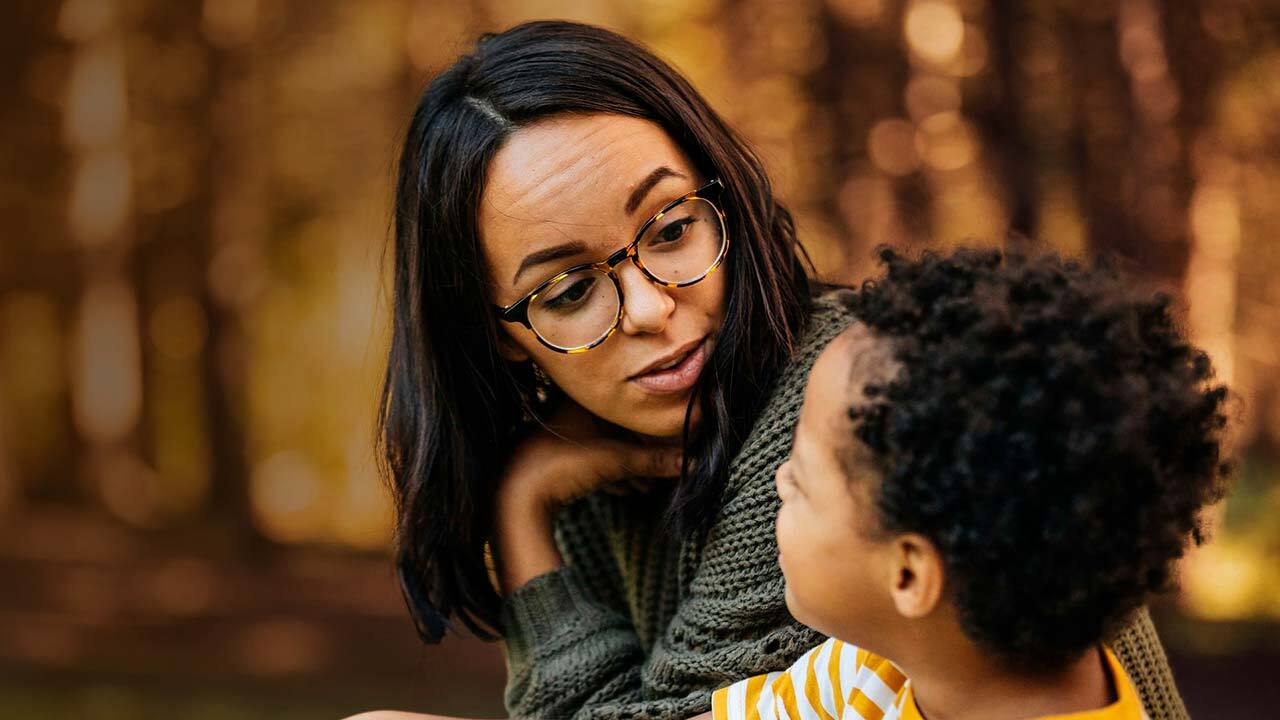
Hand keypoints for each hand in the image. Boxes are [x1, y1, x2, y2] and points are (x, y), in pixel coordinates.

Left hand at [500, 398, 683, 513]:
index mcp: (584, 397)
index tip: (672, 449)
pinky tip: (624, 490)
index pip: (630, 409)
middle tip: (662, 474)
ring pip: (606, 447)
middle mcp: (571, 409)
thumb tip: (692, 461)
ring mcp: (561, 432)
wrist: (515, 497)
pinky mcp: (554, 454)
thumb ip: (654, 460)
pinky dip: (609, 473)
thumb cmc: (561, 467)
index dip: (652, 432)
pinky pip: (590, 459)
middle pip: (620, 431)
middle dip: (642, 455)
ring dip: (628, 467)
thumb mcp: (615, 461)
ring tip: (646, 487)